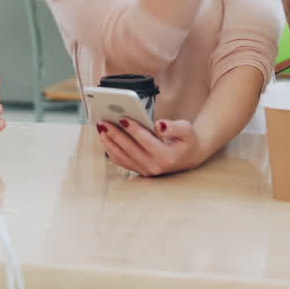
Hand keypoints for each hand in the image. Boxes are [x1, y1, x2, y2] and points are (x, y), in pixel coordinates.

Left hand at [96, 118, 210, 175]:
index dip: (134, 129)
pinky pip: (121, 161)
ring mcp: (145, 170)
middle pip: (130, 149)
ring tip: (101, 127)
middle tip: (103, 122)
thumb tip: (159, 125)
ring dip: (109, 142)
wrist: (188, 156)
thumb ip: (174, 127)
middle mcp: (154, 166)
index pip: (146, 141)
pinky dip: (111, 149)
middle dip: (115, 134)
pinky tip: (105, 137)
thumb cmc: (186, 140)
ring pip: (122, 156)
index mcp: (166, 157)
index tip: (123, 118)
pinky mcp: (139, 170)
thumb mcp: (187, 130)